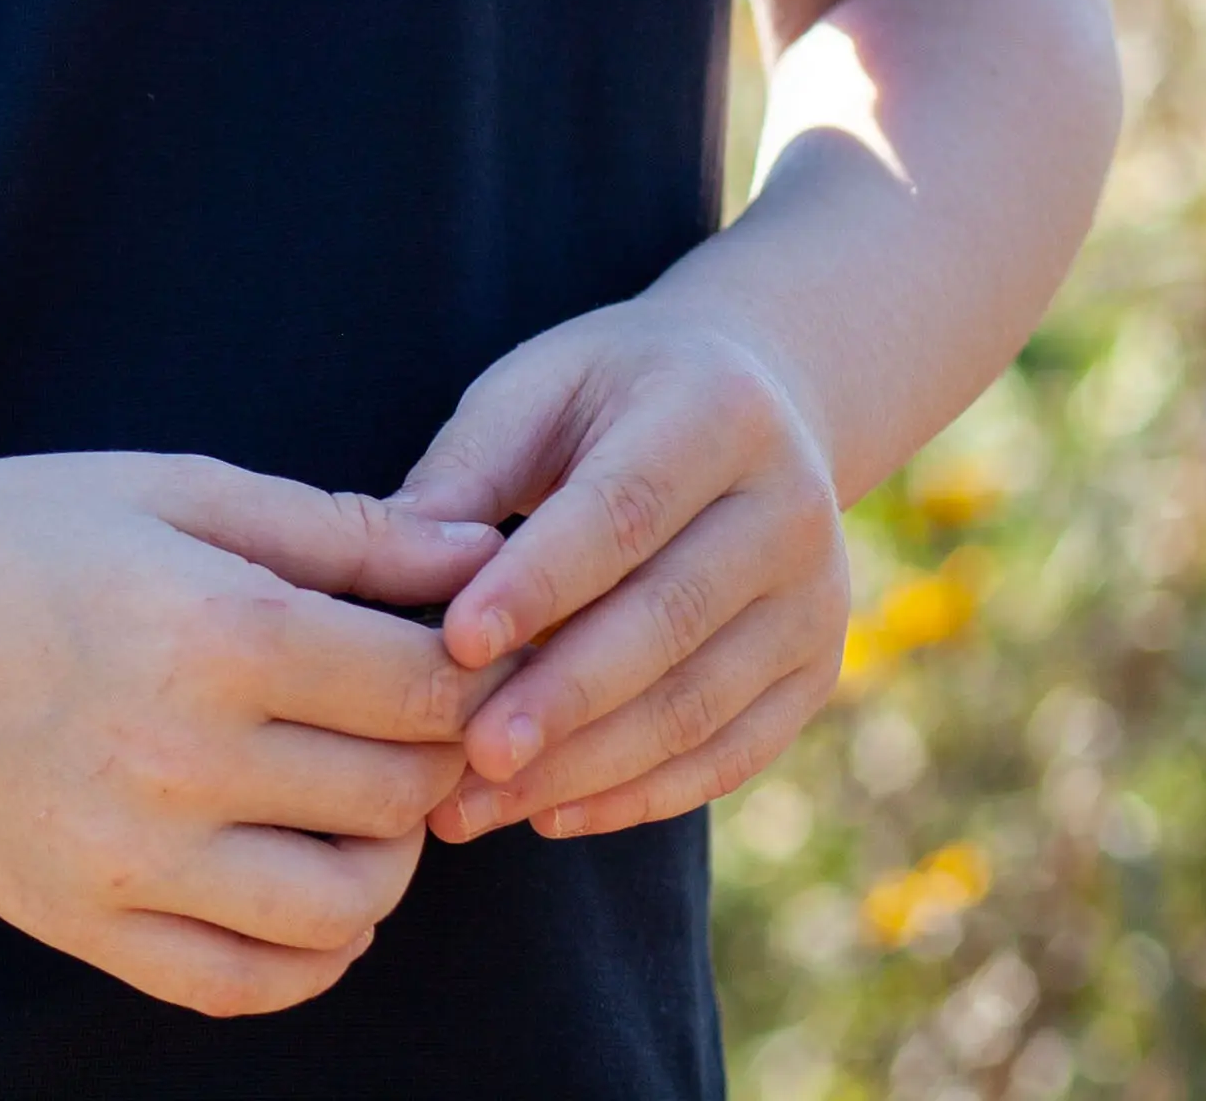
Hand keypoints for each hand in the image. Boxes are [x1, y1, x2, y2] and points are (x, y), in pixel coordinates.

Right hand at [0, 454, 509, 1015]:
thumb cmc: (16, 536)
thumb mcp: (171, 493)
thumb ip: (337, 532)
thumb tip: (483, 558)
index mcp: (216, 630)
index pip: (430, 689)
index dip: (470, 674)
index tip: (450, 659)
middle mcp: (182, 754)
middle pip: (402, 795)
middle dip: (433, 759)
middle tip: (399, 726)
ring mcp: (133, 855)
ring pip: (350, 907)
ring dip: (385, 863)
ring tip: (353, 811)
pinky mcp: (89, 922)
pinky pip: (251, 984)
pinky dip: (312, 957)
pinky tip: (305, 896)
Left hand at [391, 304, 847, 843]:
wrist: (754, 405)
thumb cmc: (606, 397)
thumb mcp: (533, 391)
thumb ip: (466, 471)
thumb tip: (390, 566)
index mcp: (716, 414)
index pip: (621, 514)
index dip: (539, 586)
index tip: (454, 644)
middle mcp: (790, 510)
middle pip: (669, 622)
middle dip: (563, 698)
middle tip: (466, 756)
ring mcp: (815, 601)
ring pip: (699, 704)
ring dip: (586, 768)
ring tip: (476, 805)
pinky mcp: (813, 670)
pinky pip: (730, 752)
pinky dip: (640, 794)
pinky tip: (551, 813)